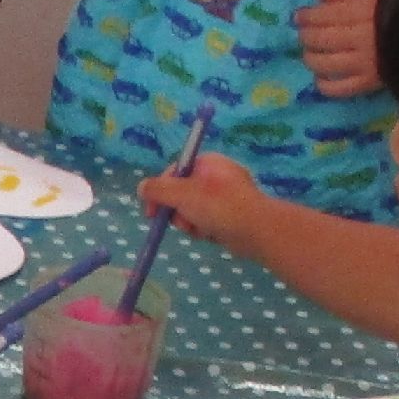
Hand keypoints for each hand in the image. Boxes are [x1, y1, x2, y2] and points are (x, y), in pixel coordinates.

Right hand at [143, 150, 280, 257]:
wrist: (257, 230)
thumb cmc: (219, 206)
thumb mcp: (182, 194)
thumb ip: (158, 190)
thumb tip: (141, 187)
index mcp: (208, 163)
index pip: (174, 172)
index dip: (160, 191)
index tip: (151, 211)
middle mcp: (216, 176)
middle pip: (181, 193)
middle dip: (176, 211)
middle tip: (180, 222)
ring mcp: (225, 196)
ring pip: (192, 210)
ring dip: (189, 223)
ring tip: (200, 229)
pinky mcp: (230, 215)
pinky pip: (206, 221)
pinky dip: (204, 229)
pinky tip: (210, 235)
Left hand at [295, 0, 382, 99]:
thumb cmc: (395, 12)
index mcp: (360, 13)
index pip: (322, 16)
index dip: (306, 17)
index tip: (299, 17)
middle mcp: (359, 38)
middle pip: (320, 39)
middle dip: (306, 36)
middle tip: (304, 35)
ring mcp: (363, 62)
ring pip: (324, 64)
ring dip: (311, 58)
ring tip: (310, 54)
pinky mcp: (368, 82)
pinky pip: (339, 88)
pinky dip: (324, 84)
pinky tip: (321, 78)